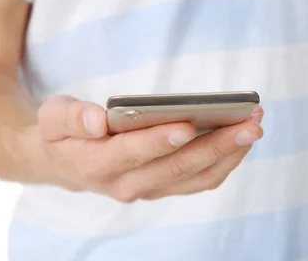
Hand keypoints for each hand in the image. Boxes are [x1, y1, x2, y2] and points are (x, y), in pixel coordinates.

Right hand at [24, 96, 263, 201]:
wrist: (63, 162)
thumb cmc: (63, 133)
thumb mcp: (53, 117)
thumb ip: (70, 117)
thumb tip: (96, 119)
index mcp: (97, 164)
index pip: (133, 153)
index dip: (160, 140)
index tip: (189, 124)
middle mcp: (126, 184)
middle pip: (176, 167)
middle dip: (216, 145)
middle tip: (249, 121)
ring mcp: (148, 189)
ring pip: (195, 177)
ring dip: (229, 154)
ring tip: (254, 124)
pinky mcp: (163, 186)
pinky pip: (199, 180)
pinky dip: (224, 162)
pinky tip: (241, 138)